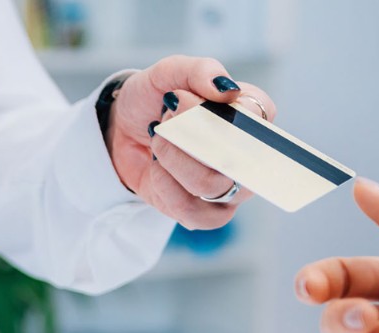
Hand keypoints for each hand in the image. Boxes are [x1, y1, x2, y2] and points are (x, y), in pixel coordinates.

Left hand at [106, 56, 275, 228]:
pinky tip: (156, 167)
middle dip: (191, 134)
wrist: (120, 132)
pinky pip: (191, 210)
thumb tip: (226, 91)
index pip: (259, 114)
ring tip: (158, 140)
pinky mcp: (203, 214)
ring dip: (174, 158)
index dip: (219, 108)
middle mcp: (247, 155)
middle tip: (165, 116)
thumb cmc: (152, 100)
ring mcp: (228, 189)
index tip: (182, 97)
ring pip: (211, 184)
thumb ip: (200, 71)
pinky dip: (165, 184)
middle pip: (238, 155)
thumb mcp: (169, 73)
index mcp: (249, 116)